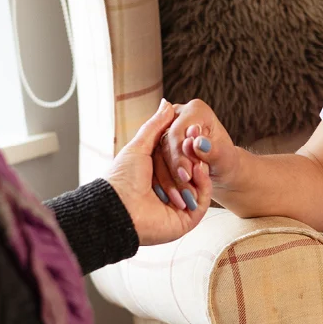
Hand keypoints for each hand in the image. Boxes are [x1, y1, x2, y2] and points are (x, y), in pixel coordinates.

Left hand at [105, 99, 211, 245]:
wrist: (118, 207)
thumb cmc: (122, 178)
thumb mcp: (140, 146)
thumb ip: (155, 126)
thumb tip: (166, 104)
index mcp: (156, 176)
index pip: (179, 158)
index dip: (186, 145)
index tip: (193, 130)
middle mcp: (168, 191)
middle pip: (191, 171)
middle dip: (194, 156)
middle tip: (197, 141)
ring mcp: (179, 206)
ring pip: (199, 185)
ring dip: (200, 168)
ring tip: (197, 154)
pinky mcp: (187, 219)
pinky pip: (203, 201)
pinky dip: (203, 184)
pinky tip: (198, 170)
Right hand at [156, 99, 239, 196]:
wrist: (219, 171)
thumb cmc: (225, 162)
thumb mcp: (224, 158)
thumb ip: (212, 150)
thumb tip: (198, 142)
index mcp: (196, 110)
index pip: (179, 130)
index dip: (180, 154)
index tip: (186, 175)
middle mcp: (178, 114)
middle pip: (166, 141)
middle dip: (174, 166)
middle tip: (183, 185)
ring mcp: (165, 129)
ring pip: (156, 153)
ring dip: (167, 175)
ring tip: (180, 192)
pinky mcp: (158, 144)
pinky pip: (153, 162)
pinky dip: (161, 179)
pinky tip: (170, 193)